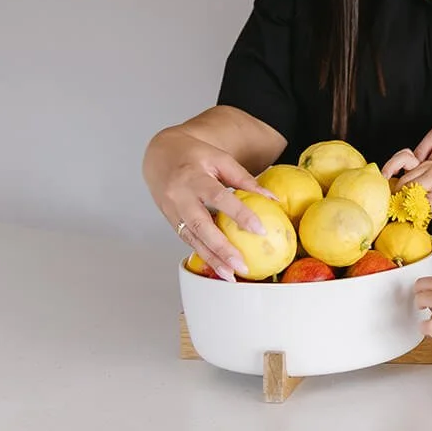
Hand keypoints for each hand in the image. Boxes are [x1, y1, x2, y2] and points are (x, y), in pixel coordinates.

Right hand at [143, 127, 276, 280]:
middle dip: (222, 249)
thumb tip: (271, 198)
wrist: (160, 155)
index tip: (260, 230)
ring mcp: (172, 211)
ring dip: (211, 259)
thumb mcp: (220, 159)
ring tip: (230, 275)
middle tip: (242, 265)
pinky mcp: (171, 221)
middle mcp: (180, 197)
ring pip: (192, 239)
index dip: (239, 214)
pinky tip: (217, 267)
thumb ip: (244, 178)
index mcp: (194, 178)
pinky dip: (203, 254)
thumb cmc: (194, 155)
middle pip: (201, 226)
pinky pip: (188, 240)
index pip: (219, 198)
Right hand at [395, 160, 431, 220]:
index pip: (411, 186)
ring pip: (400, 162)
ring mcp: (422, 162)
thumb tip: (401, 202)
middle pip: (403, 178)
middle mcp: (428, 165)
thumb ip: (419, 205)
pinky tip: (390, 173)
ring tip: (385, 180)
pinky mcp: (417, 163)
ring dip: (391, 171)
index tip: (403, 208)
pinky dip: (394, 164)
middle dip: (398, 191)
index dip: (404, 198)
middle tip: (396, 202)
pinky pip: (402, 157)